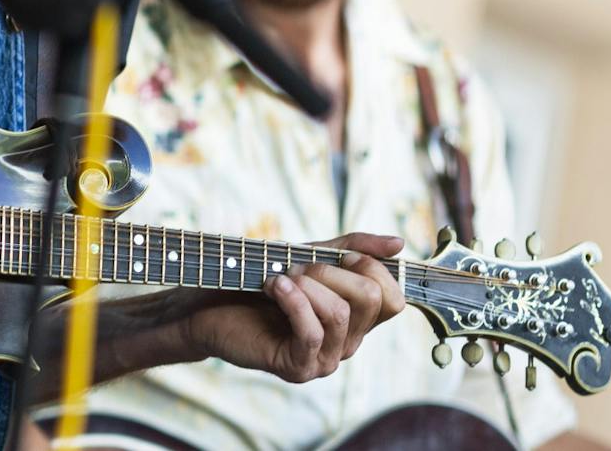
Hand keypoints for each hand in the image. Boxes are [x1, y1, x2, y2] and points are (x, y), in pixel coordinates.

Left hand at [177, 232, 405, 382]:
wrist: (211, 305)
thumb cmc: (262, 280)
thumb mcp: (311, 256)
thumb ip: (353, 248)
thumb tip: (400, 243)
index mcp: (357, 320)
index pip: (394, 298)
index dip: (369, 267)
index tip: (334, 254)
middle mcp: (349, 343)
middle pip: (371, 300)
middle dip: (331, 270)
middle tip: (296, 266)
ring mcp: (326, 360)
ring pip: (341, 314)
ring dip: (306, 283)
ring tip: (278, 278)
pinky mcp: (299, 367)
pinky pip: (312, 332)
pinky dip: (293, 300)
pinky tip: (274, 286)